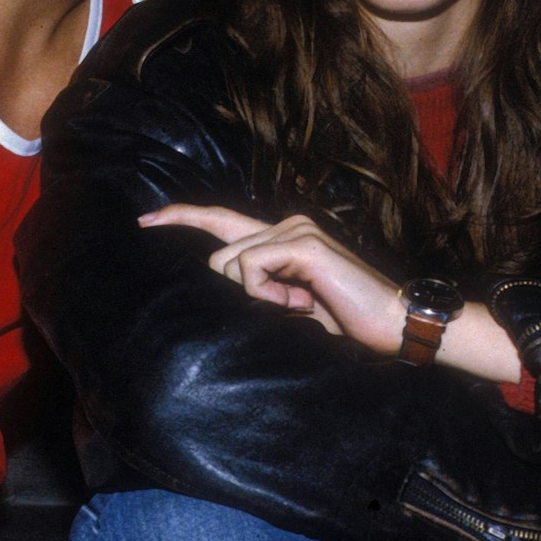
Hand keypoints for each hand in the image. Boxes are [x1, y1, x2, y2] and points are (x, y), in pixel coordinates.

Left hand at [140, 205, 401, 350]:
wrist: (394, 324)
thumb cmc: (348, 323)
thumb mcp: (292, 307)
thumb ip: (261, 291)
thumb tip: (225, 287)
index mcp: (283, 238)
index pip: (222, 220)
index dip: (182, 216)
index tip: (145, 219)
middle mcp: (287, 224)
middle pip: (220, 256)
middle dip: (239, 294)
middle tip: (288, 310)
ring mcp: (296, 229)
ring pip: (232, 263)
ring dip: (258, 298)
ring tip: (300, 308)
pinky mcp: (304, 244)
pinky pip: (252, 268)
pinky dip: (266, 294)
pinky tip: (300, 304)